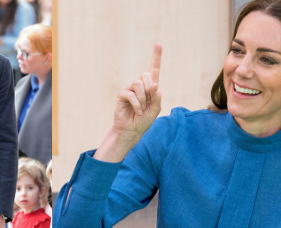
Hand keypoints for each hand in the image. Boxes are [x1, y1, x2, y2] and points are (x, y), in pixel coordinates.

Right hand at [95, 44, 161, 162]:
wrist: (131, 130)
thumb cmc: (143, 121)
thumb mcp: (155, 110)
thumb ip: (157, 98)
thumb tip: (155, 85)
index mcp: (150, 88)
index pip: (154, 70)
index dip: (156, 57)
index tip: (158, 44)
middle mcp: (140, 86)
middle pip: (146, 74)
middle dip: (150, 87)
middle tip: (149, 100)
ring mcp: (131, 89)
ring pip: (139, 83)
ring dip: (143, 98)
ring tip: (142, 109)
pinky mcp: (123, 94)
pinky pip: (132, 94)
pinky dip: (137, 104)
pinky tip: (137, 111)